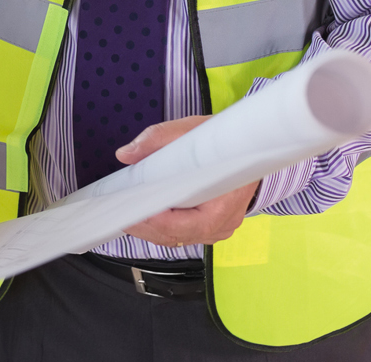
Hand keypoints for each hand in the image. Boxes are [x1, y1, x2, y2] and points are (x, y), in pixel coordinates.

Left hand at [117, 116, 259, 247]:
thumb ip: (158, 139)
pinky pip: (184, 235)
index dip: (158, 221)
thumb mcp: (192, 131)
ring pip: (179, 239)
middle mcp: (224, 221)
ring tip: (126, 216)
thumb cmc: (225, 143)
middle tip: (119, 215)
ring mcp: (219, 228)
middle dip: (146, 227)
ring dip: (151, 230)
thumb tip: (127, 153)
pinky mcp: (212, 227)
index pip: (188, 224)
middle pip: (179, 236)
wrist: (251, 149)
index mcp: (225, 201)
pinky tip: (144, 217)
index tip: (134, 210)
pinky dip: (163, 229)